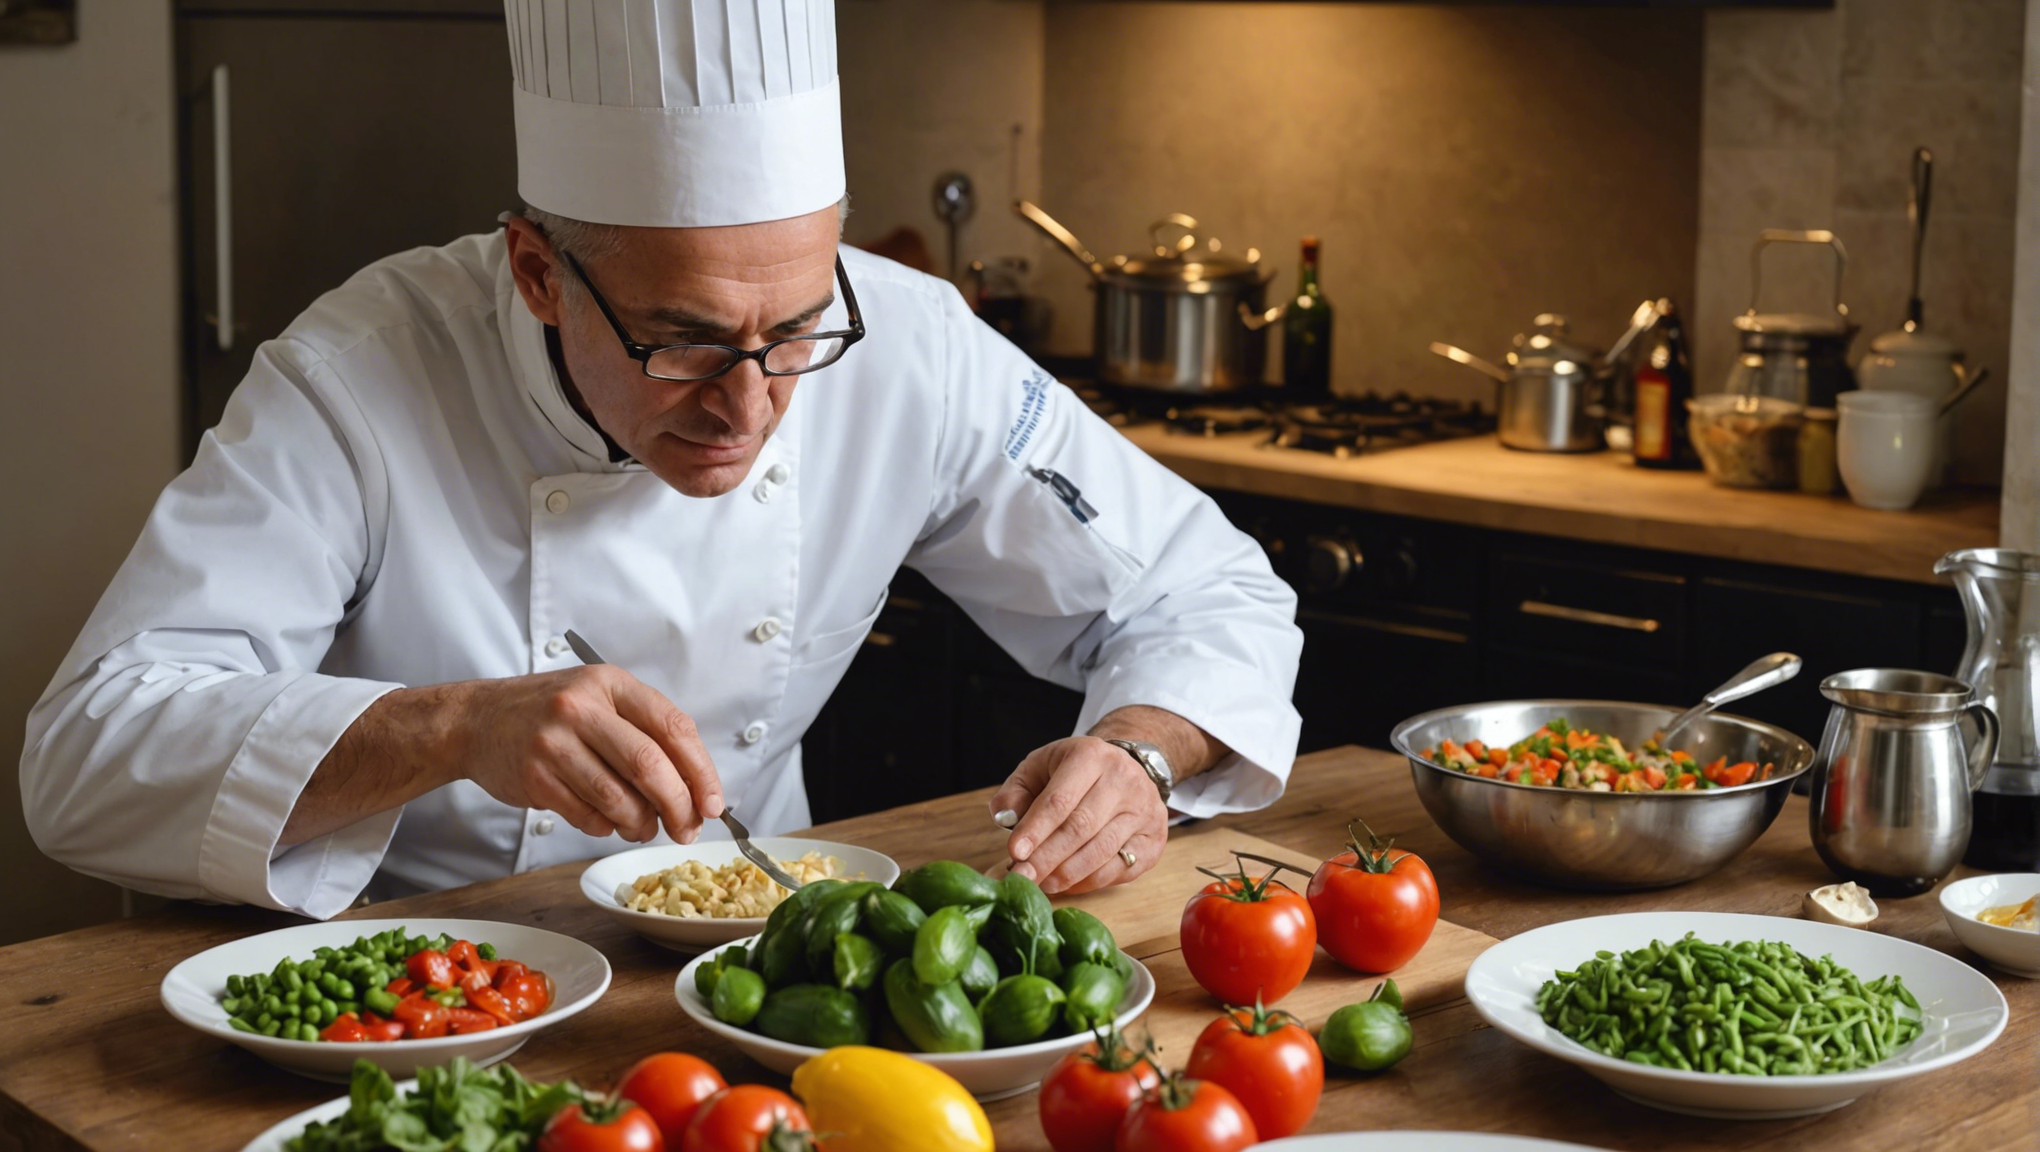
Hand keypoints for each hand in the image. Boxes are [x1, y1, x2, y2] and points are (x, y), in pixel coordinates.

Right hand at [453, 665, 723, 842]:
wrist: (476, 720)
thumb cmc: (549, 714)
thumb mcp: (600, 699)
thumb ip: (645, 734)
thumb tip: (694, 790)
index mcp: (611, 684)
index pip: (673, 727)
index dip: (702, 771)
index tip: (714, 803)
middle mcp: (582, 708)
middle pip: (650, 765)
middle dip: (678, 806)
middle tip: (687, 828)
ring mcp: (554, 742)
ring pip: (619, 798)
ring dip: (641, 824)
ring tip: (643, 827)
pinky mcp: (534, 776)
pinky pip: (587, 816)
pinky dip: (606, 827)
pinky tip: (605, 820)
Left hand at [990, 736, 1166, 894]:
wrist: (1126, 768)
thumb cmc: (1074, 772)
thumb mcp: (1040, 767)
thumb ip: (1016, 791)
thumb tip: (1004, 818)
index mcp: (1091, 756)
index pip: (1060, 800)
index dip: (1036, 829)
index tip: (1014, 853)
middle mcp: (1124, 780)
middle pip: (1081, 828)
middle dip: (1047, 858)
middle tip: (1022, 878)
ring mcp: (1145, 811)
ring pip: (1101, 852)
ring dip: (1065, 875)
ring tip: (1039, 884)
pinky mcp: (1154, 839)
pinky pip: (1119, 869)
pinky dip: (1089, 882)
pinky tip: (1066, 884)